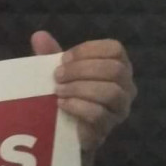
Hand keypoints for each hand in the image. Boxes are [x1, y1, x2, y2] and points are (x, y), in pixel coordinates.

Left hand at [32, 31, 136, 151]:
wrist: (63, 130)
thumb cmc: (66, 93)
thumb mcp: (59, 71)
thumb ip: (51, 53)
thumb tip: (39, 35)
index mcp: (118, 66)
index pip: (115, 49)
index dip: (88, 50)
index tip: (63, 58)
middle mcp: (126, 86)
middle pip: (114, 69)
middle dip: (81, 70)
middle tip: (57, 76)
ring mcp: (120, 109)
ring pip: (111, 92)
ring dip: (79, 88)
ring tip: (58, 91)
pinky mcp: (108, 128)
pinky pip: (99, 114)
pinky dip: (77, 106)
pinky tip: (61, 104)